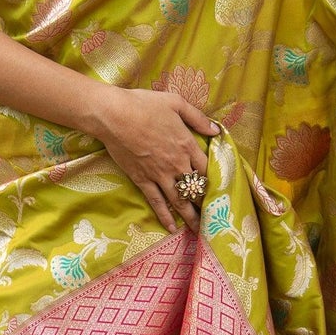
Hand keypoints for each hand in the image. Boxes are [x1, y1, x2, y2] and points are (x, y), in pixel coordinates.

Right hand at [93, 86, 217, 231]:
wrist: (114, 116)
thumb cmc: (144, 105)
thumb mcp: (176, 104)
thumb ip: (198, 118)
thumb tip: (216, 131)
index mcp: (187, 145)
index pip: (207, 169)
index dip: (215, 182)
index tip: (221, 193)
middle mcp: (176, 164)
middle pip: (196, 189)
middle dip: (206, 204)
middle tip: (214, 218)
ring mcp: (159, 175)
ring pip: (179, 200)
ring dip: (190, 216)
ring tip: (199, 230)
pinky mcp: (142, 180)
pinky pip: (156, 202)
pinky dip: (165, 216)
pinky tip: (172, 228)